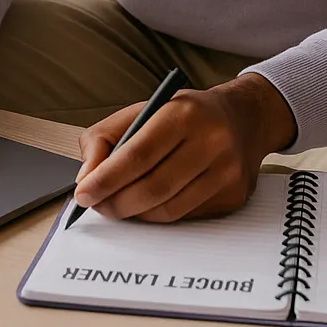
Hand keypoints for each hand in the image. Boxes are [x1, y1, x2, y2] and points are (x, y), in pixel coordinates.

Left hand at [73, 72, 295, 222]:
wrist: (243, 119)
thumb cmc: (186, 115)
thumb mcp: (144, 109)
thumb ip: (106, 137)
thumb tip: (86, 177)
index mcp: (185, 112)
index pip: (139, 154)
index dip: (106, 178)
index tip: (84, 194)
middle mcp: (212, 140)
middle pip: (153, 187)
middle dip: (116, 202)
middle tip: (97, 205)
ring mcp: (227, 171)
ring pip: (169, 209)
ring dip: (136, 214)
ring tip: (119, 204)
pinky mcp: (234, 195)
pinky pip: (186, 217)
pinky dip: (159, 215)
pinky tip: (150, 203)